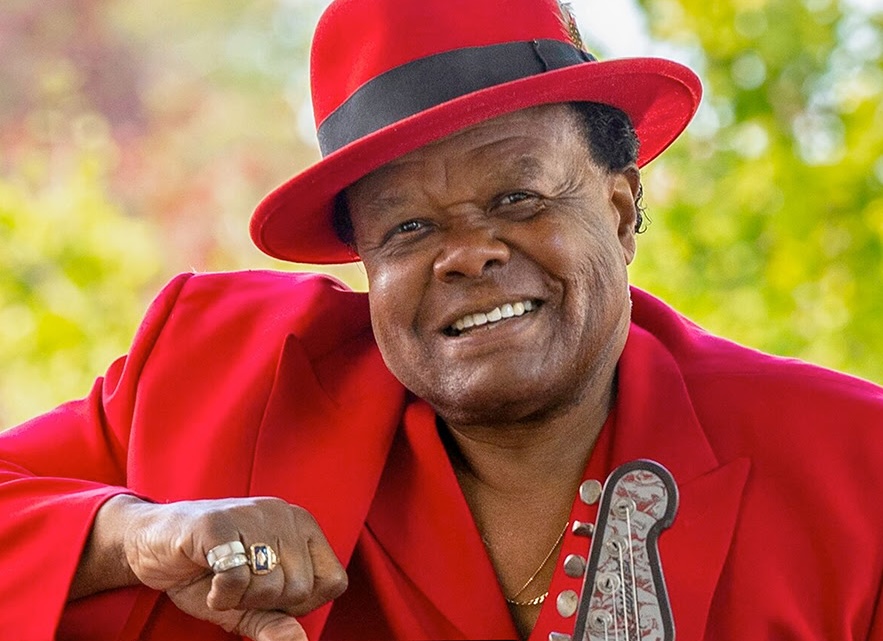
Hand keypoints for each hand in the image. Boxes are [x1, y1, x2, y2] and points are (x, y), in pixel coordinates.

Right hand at [122, 496, 346, 640]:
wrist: (150, 544)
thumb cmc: (205, 570)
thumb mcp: (247, 603)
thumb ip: (276, 622)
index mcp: (302, 525)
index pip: (333, 581)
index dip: (300, 603)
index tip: (269, 594)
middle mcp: (284, 513)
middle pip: (300, 588)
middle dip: (264, 602)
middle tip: (238, 585)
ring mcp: (252, 513)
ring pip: (271, 584)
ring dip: (240, 598)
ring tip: (223, 579)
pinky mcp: (218, 522)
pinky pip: (237, 577)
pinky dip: (219, 594)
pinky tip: (209, 582)